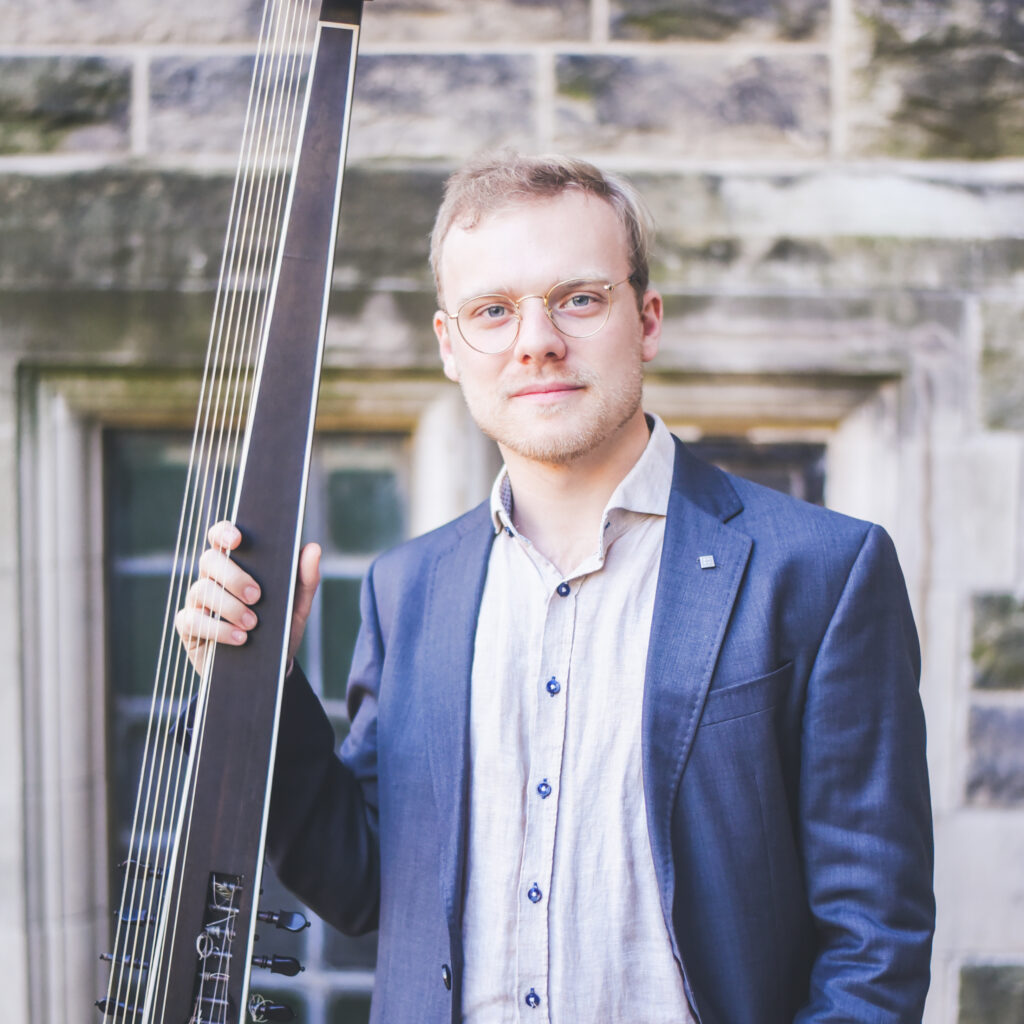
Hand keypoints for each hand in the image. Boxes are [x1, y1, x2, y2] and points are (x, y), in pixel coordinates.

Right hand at [174, 520, 321, 674]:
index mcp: (238, 565)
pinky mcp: (190, 627)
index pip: (222, 537)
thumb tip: (313, 548)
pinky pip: (192, 621)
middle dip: (233, 577)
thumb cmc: (280, 629)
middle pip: (210, 560)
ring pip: (201, 590)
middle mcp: (214, 578)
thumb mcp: (298, 606)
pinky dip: (217, 629)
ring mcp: (199, 602)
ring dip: (229, 607)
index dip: (224, 532)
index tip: (237, 540)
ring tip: (253, 624)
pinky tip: (239, 638)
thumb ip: (305, 578)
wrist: (271, 668)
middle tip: (257, 596)